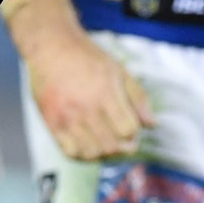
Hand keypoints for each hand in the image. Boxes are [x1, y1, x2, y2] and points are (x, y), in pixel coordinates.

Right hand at [10, 0, 156, 159]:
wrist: (51, 47)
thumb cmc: (87, 57)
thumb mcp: (119, 71)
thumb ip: (138, 98)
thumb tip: (152, 125)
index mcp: (105, 92)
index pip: (128, 130)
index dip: (134, 134)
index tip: (132, 130)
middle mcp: (85, 107)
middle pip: (111, 145)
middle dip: (123, 147)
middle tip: (123, 142)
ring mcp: (66, 117)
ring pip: (91, 153)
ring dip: (104, 153)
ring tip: (106, 143)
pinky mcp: (52, 123)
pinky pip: (71, 152)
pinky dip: (84, 154)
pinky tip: (89, 145)